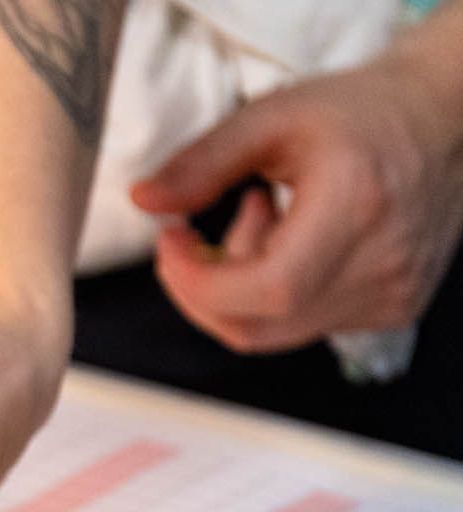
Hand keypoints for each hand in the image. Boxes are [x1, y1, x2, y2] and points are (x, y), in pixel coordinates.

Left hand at [131, 51, 462, 353]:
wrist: (441, 121)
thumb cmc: (359, 113)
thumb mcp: (272, 118)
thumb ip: (202, 163)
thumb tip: (144, 201)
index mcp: (356, 209)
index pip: (266, 290)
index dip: (198, 283)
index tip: (169, 242)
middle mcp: (382, 264)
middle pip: (257, 326)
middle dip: (204, 288)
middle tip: (197, 237)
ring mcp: (392, 295)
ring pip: (275, 332)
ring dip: (240, 287)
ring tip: (262, 219)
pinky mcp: (393, 310)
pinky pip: (305, 326)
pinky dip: (276, 294)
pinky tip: (292, 240)